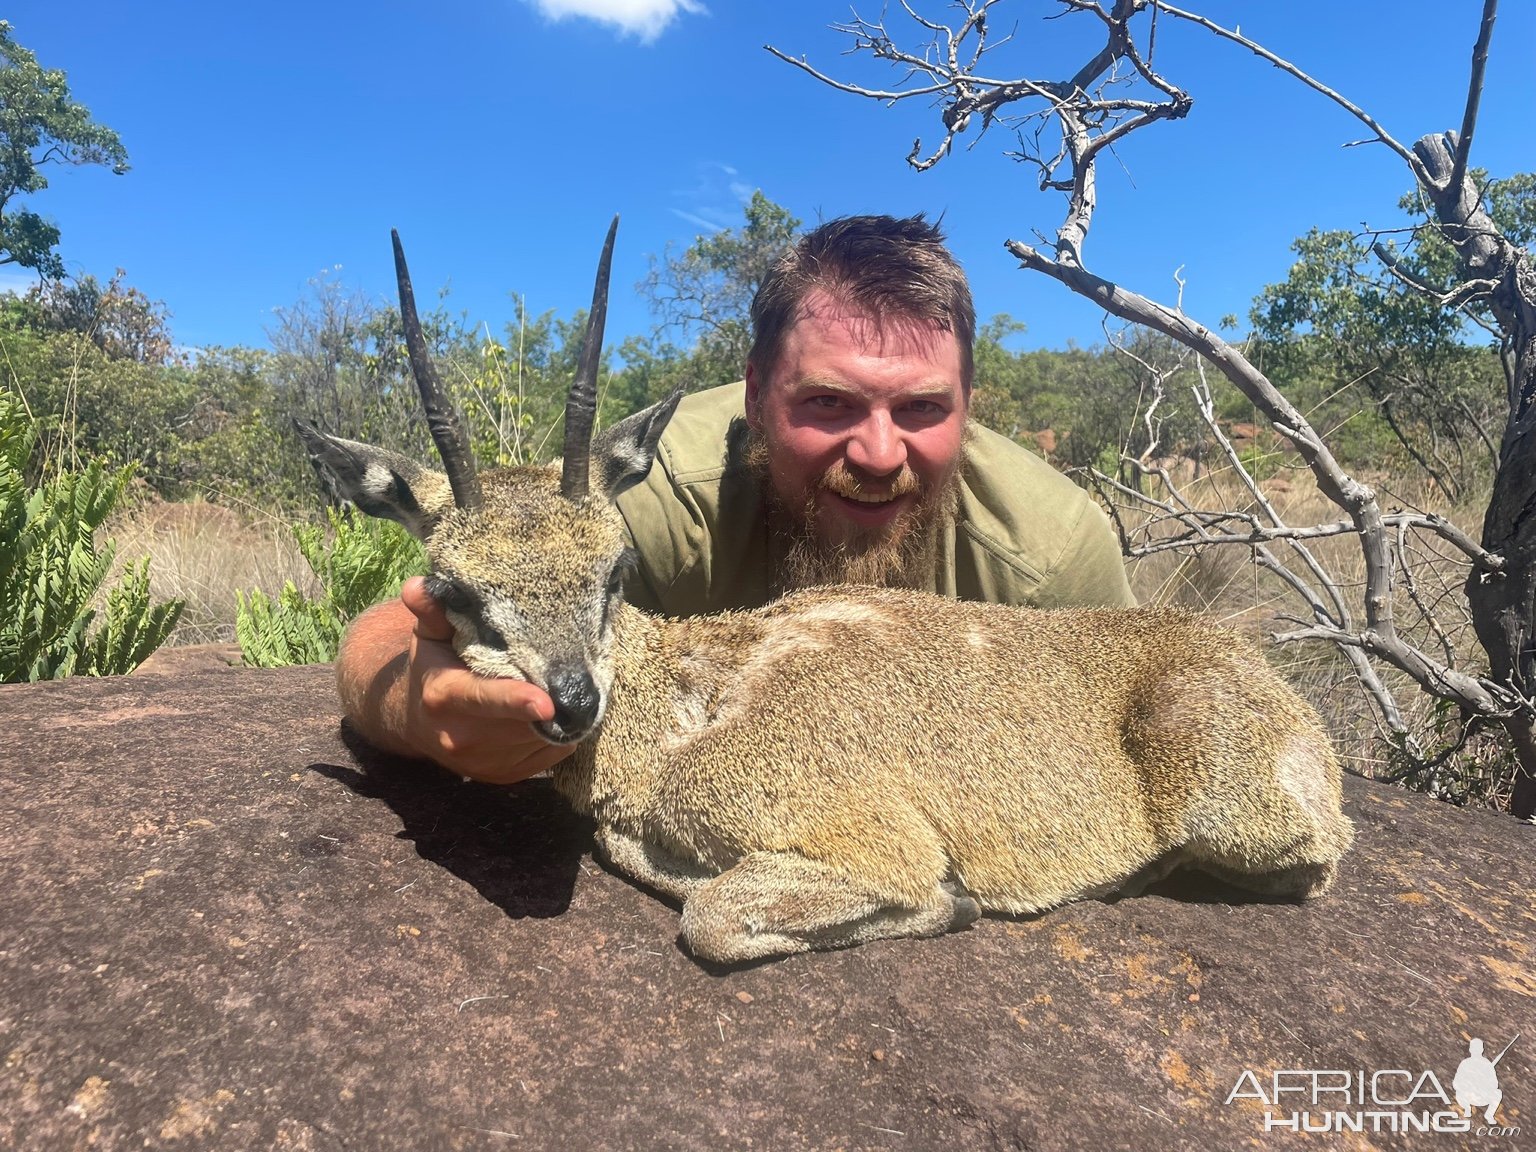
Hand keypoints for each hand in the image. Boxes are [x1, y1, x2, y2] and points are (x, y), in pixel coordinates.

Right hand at [337, 577, 577, 784]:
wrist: (419, 722)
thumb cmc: (435, 666)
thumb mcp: (430, 635)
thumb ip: (433, 610)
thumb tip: (419, 586)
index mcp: (444, 695)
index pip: (484, 698)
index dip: (516, 700)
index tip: (545, 702)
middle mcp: (461, 737)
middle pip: (525, 718)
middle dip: (552, 695)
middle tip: (572, 668)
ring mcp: (485, 763)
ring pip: (546, 736)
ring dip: (561, 713)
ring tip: (558, 685)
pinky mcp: (507, 777)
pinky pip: (555, 752)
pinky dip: (561, 731)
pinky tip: (551, 711)